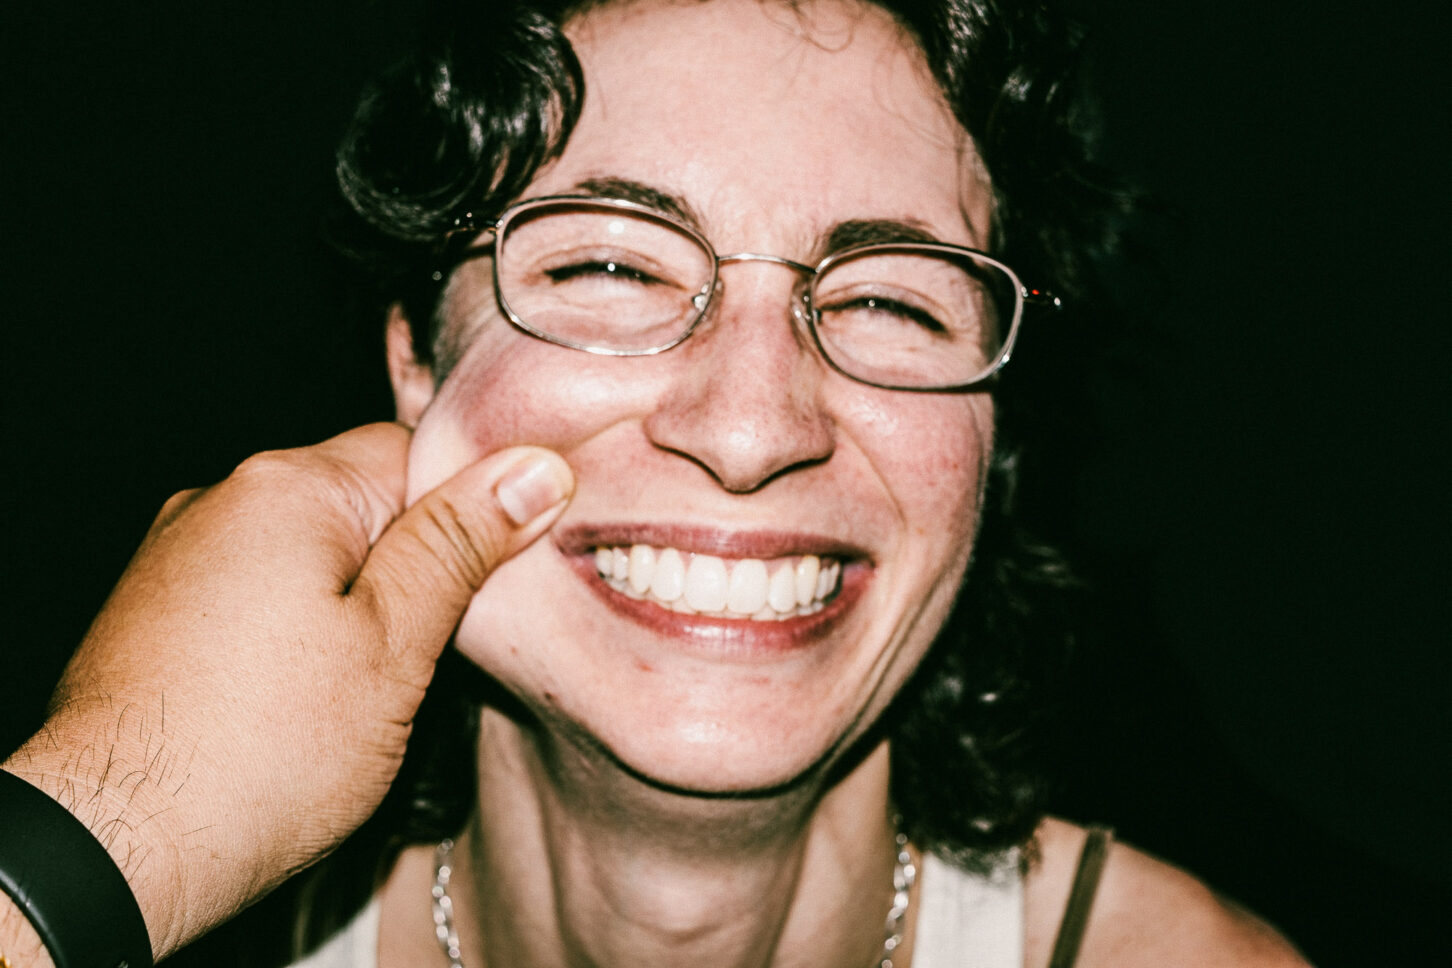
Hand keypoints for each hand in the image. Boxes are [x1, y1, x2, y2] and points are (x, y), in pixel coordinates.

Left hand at [1, 423, 572, 960]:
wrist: (112, 845)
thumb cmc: (261, 752)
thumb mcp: (395, 645)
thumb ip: (459, 546)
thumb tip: (533, 469)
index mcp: (288, 487)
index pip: (415, 453)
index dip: (469, 514)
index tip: (494, 576)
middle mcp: (221, 500)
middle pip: (359, 503)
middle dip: (407, 567)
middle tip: (429, 651)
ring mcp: (177, 555)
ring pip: (306, 552)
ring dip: (349, 603)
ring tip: (359, 688)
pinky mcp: (155, 611)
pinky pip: (253, 590)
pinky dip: (291, 629)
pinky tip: (298, 698)